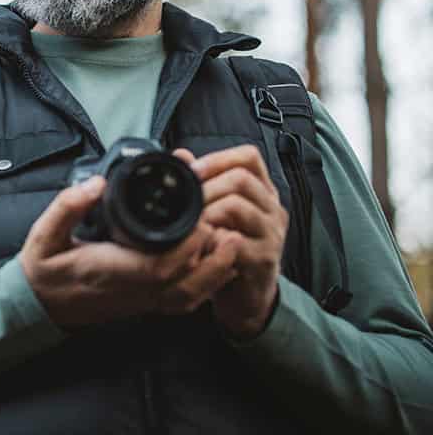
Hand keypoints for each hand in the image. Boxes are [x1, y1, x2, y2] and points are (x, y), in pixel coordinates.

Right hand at [19, 176, 239, 327]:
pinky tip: (216, 267)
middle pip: (182, 284)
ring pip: (187, 297)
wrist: (37, 304)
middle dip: (211, 257)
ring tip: (232, 244)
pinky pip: (181, 302)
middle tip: (227, 225)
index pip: (156, 267)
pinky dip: (205, 287)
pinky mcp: (142, 303)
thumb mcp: (44, 233)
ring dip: (215, 273)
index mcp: (108, 270)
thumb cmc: (43, 268)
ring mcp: (138, 301)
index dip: (185, 248)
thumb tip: (95, 183)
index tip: (201, 220)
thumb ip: (68, 205)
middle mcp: (129, 290)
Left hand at [174, 145, 287, 339]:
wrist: (244, 297)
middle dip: (206, 187)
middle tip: (186, 203)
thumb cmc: (226, 248)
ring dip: (206, 212)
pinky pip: (236, 241)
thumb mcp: (214, 211)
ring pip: (237, 205)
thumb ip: (201, 182)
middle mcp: (272, 208)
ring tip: (192, 224)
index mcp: (261, 190)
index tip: (192, 171)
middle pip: (241, 178)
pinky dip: (212, 240)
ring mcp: (272, 233)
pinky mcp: (264, 259)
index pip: (248, 157)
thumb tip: (180, 155)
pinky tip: (201, 246)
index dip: (218, 159)